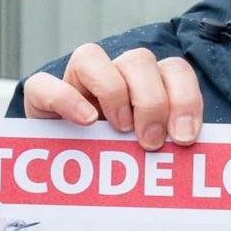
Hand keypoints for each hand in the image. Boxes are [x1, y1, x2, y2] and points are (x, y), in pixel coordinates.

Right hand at [17, 44, 203, 149]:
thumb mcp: (148, 155)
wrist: (63, 173)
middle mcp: (114, 74)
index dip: (185, 98)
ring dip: (112, 92)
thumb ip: (167, 147)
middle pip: (139, 61)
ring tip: (120, 129)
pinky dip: (65, 99)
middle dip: (151, 102)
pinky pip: (44, 84)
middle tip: (152, 141)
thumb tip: (188, 153)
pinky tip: (85, 121)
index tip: (185, 137)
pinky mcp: (41, 97)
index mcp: (147, 84)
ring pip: (92, 57)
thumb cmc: (118, 162)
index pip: (174, 70)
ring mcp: (76, 82)